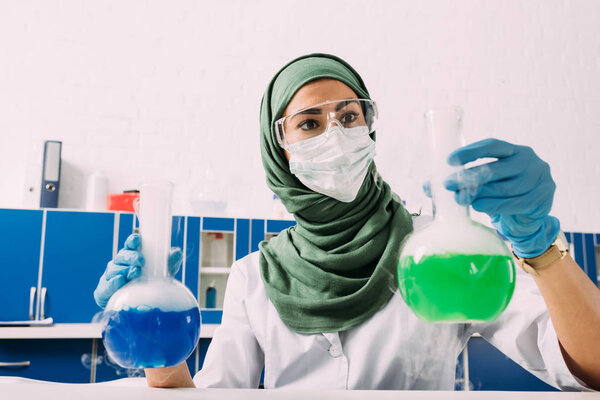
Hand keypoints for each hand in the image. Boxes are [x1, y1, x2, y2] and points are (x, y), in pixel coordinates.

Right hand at [93, 233, 182, 308]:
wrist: (130, 306)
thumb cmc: (144, 284)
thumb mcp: (160, 273)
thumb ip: (169, 263)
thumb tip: (177, 252)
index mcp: (130, 257)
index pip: (129, 245)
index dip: (132, 240)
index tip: (137, 238)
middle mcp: (119, 264)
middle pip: (122, 255)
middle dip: (132, 256)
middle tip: (141, 261)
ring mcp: (110, 276)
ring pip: (115, 269)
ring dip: (125, 270)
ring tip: (135, 272)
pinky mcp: (104, 290)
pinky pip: (107, 285)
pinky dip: (113, 282)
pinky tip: (119, 280)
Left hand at [442, 138, 559, 257]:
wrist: (528, 217)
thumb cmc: (501, 194)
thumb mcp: (485, 183)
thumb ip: (463, 180)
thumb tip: (428, 186)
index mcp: (515, 150)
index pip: (492, 146)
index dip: (471, 152)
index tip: (449, 160)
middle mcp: (530, 160)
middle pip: (496, 168)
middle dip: (469, 177)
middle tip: (448, 185)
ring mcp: (540, 179)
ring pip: (505, 187)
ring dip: (480, 194)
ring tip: (460, 199)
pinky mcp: (542, 199)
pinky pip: (515, 203)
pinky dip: (494, 205)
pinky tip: (478, 206)